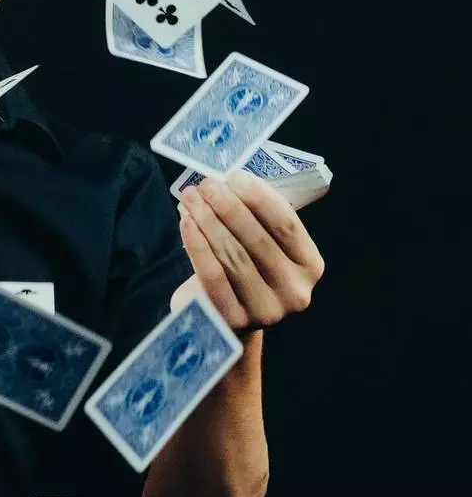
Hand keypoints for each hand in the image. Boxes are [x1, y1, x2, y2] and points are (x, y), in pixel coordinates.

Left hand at [172, 170, 324, 331]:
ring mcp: (267, 310)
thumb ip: (256, 217)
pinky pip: (212, 275)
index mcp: (310, 265)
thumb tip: (229, 181)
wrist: (227, 318)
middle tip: (206, 185)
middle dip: (228, 206)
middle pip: (257, 239)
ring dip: (208, 220)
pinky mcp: (235, 320)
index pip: (286, 224)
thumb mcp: (261, 244)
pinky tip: (186, 223)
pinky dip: (197, 245)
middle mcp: (295, 291)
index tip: (234, 176)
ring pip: (233, 255)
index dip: (259, 197)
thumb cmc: (246, 268)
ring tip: (191, 198)